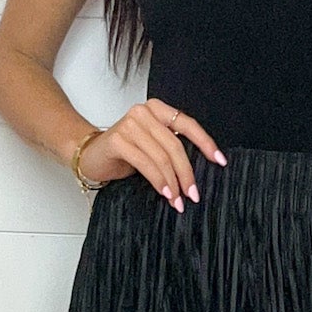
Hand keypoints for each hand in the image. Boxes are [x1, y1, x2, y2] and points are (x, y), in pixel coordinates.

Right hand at [77, 98, 225, 209]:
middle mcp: (143, 112)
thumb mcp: (153, 145)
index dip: (206, 143)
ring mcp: (129, 124)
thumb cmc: (125, 152)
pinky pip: (146, 164)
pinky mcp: (117, 140)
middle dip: (187, 173)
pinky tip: (165, 193)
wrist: (90, 155)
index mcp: (157, 109)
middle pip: (175, 146)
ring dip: (173, 183)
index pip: (188, 124)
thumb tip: (201, 168)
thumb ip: (172, 146)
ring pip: (162, 157)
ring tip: (178, 201)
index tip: (220, 161)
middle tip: (194, 194)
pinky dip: (158, 181)